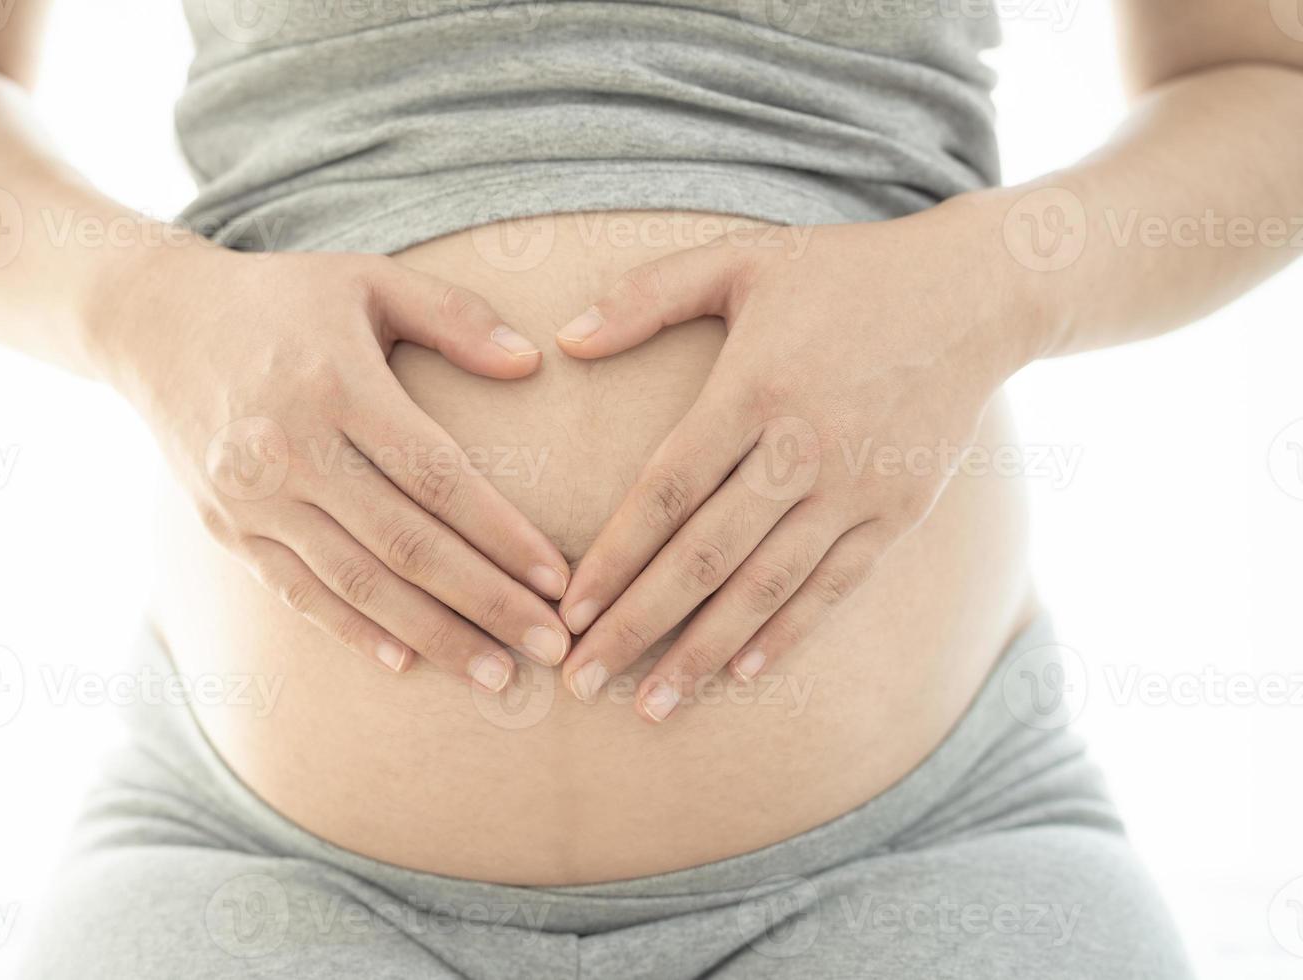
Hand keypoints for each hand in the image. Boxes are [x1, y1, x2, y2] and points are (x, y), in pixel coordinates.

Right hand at [101, 245, 571, 689]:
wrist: (156, 320)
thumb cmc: (283, 298)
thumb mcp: (368, 279)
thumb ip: (453, 315)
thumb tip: (532, 362)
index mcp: (337, 384)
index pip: (436, 477)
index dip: (502, 535)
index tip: (559, 581)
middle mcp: (291, 448)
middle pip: (405, 543)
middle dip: (486, 603)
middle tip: (550, 648)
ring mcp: (253, 497)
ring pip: (356, 582)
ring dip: (432, 636)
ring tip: (496, 675)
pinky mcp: (227, 528)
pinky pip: (298, 592)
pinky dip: (352, 631)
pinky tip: (407, 663)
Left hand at [553, 210, 1023, 720]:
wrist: (977, 291)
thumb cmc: (843, 273)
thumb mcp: (741, 258)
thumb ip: (647, 295)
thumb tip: (564, 339)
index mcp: (754, 388)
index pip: (666, 492)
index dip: (614, 557)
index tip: (567, 609)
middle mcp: (802, 448)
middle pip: (705, 557)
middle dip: (636, 626)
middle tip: (579, 679)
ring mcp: (856, 487)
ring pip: (766, 587)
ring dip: (702, 653)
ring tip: (649, 705)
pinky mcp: (899, 511)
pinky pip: (834, 587)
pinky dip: (787, 634)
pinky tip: (740, 675)